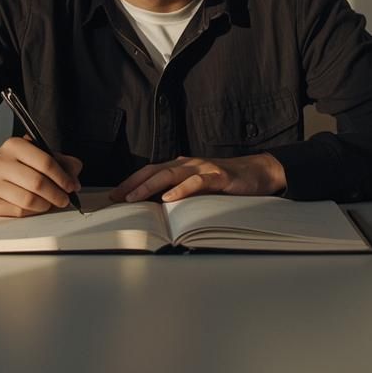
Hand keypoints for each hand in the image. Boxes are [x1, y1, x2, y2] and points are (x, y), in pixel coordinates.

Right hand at [0, 137, 82, 217]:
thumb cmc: (10, 165)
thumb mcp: (33, 155)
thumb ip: (58, 160)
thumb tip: (75, 170)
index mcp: (13, 145)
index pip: (45, 161)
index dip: (63, 177)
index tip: (72, 185)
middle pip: (38, 183)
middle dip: (57, 194)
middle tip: (65, 198)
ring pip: (29, 200)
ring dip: (46, 205)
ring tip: (51, 203)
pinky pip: (19, 211)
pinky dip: (33, 212)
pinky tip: (36, 207)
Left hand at [110, 154, 286, 203]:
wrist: (258, 172)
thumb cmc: (226, 183)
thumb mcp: (199, 188)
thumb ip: (180, 193)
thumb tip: (155, 208)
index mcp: (181, 167)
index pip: (150, 172)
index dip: (131, 182)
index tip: (113, 196)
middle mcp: (188, 164)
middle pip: (154, 171)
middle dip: (132, 184)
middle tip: (115, 197)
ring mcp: (202, 168)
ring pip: (170, 174)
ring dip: (149, 186)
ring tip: (133, 198)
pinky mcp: (218, 176)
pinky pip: (197, 182)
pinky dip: (181, 190)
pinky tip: (169, 198)